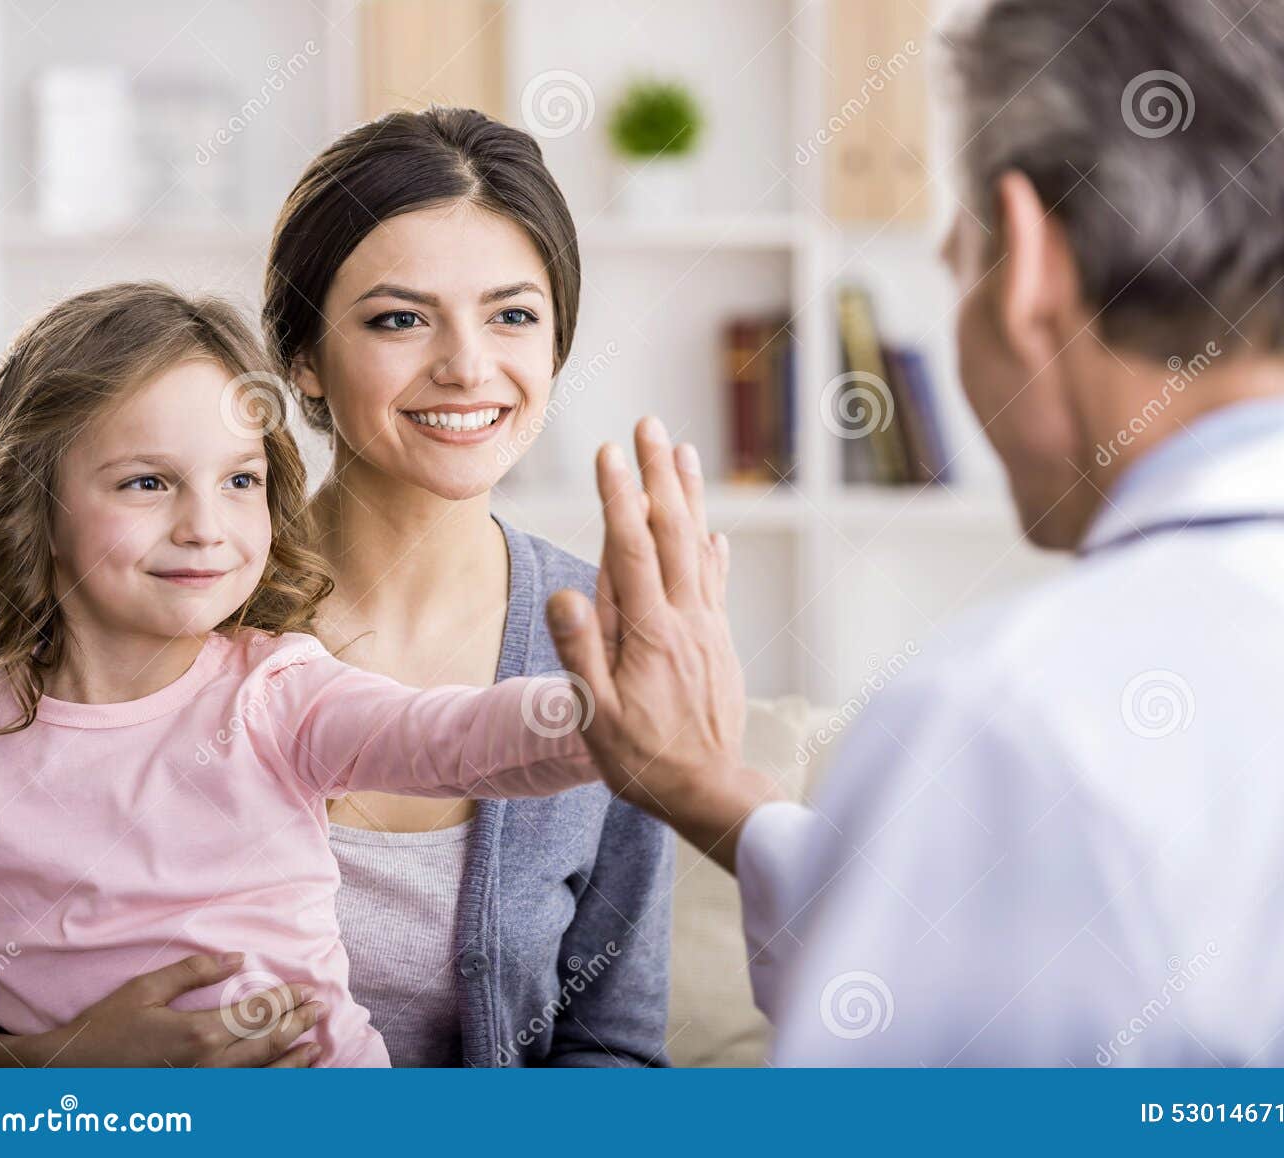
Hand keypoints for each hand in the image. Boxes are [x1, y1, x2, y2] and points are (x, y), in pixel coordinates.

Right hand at [0, 953, 323, 1067]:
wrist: (68, 1077)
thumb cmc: (104, 1028)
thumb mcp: (145, 989)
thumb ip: (194, 972)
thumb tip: (238, 958)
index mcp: (198, 1033)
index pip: (257, 1013)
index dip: (286, 999)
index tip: (308, 989)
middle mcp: (208, 1066)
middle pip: (268, 1044)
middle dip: (298, 1024)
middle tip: (321, 1009)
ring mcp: (203, 1090)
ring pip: (261, 1076)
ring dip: (293, 1060)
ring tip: (316, 1047)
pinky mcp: (194, 1103)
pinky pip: (241, 1095)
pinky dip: (268, 1085)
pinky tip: (282, 1078)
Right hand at [547, 417, 782, 870]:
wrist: (709, 790)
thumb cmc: (643, 759)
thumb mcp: (596, 715)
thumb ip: (581, 651)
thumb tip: (565, 593)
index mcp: (650, 632)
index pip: (630, 549)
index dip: (619, 497)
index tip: (609, 453)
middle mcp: (685, 619)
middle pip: (671, 532)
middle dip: (658, 475)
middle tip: (648, 425)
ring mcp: (707, 627)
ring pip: (699, 547)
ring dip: (689, 497)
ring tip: (683, 453)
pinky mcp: (719, 642)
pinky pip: (716, 583)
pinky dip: (714, 551)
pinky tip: (714, 533)